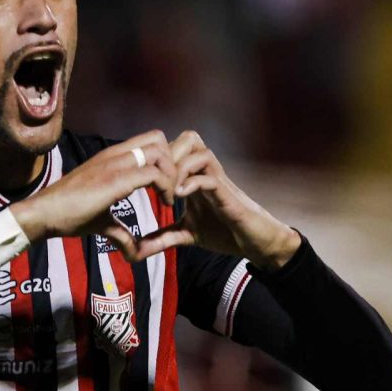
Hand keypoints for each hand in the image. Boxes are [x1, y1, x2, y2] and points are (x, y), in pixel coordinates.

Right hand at [9, 130, 177, 260]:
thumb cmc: (68, 215)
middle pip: (159, 138)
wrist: (44, 214)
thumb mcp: (103, 221)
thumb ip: (122, 232)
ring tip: (170, 198)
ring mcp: (114, 164)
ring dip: (172, 174)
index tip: (167, 187)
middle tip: (172, 189)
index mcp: (112, 158)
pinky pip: (153, 174)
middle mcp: (115, 154)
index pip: (149, 140)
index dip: (165, 160)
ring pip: (159, 152)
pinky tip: (165, 205)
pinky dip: (166, 187)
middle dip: (173, 162)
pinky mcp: (115, 180)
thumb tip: (134, 253)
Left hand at [135, 131, 301, 269]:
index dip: (158, 158)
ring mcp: (218, 181)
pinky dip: (192, 184)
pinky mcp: (228, 195)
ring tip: (168, 191)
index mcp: (195, 176)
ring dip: (178, 167)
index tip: (144, 181)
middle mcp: (206, 173)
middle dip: (168, 155)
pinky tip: (180, 198)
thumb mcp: (187, 234)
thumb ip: (163, 238)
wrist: (255, 243)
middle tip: (156, 181)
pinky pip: (210, 177)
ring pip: (198, 151)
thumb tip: (136, 251)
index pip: (176, 148)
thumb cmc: (225, 232)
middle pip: (187, 139)